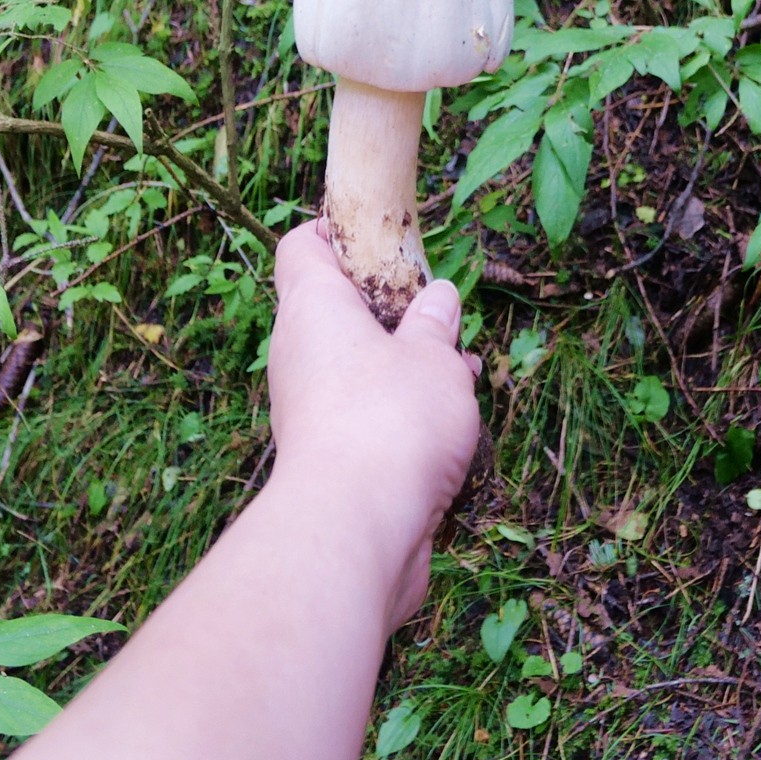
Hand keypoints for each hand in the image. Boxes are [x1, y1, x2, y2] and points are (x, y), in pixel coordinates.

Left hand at [268, 221, 481, 623]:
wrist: (356, 528)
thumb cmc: (390, 422)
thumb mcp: (433, 357)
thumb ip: (435, 325)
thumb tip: (437, 298)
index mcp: (313, 309)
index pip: (300, 249)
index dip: (333, 232)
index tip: (378, 233)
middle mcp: (298, 355)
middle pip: (334, 311)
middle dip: (391, 310)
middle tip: (438, 313)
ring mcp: (306, 409)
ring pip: (355, 368)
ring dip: (406, 367)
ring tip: (462, 373)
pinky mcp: (326, 458)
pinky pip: (364, 416)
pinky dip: (401, 413)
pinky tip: (451, 424)